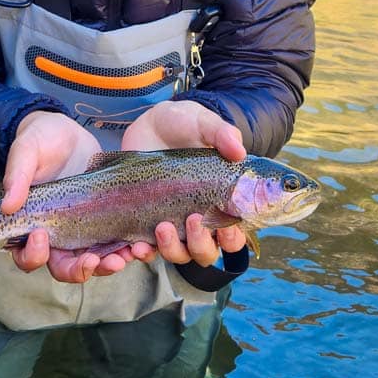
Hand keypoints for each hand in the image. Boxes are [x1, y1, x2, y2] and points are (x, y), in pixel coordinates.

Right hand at [2, 111, 154, 281]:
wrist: (67, 133)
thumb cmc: (40, 141)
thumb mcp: (26, 152)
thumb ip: (17, 176)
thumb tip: (7, 207)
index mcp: (31, 224)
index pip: (28, 255)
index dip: (34, 255)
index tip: (42, 235)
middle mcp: (58, 235)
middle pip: (64, 267)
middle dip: (80, 269)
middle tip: (94, 261)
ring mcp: (84, 230)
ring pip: (93, 261)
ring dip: (108, 264)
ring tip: (123, 257)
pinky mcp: (107, 221)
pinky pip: (116, 243)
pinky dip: (127, 249)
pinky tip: (139, 245)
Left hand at [121, 100, 247, 265]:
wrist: (149, 122)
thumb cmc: (184, 124)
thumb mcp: (203, 123)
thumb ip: (222, 134)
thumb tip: (239, 152)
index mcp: (220, 201)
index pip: (234, 234)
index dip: (232, 238)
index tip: (225, 226)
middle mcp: (198, 218)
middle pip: (206, 252)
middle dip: (201, 245)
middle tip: (194, 220)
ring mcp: (171, 221)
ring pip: (178, 254)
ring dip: (173, 249)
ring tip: (163, 226)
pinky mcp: (145, 221)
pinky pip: (147, 248)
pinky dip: (144, 252)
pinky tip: (138, 245)